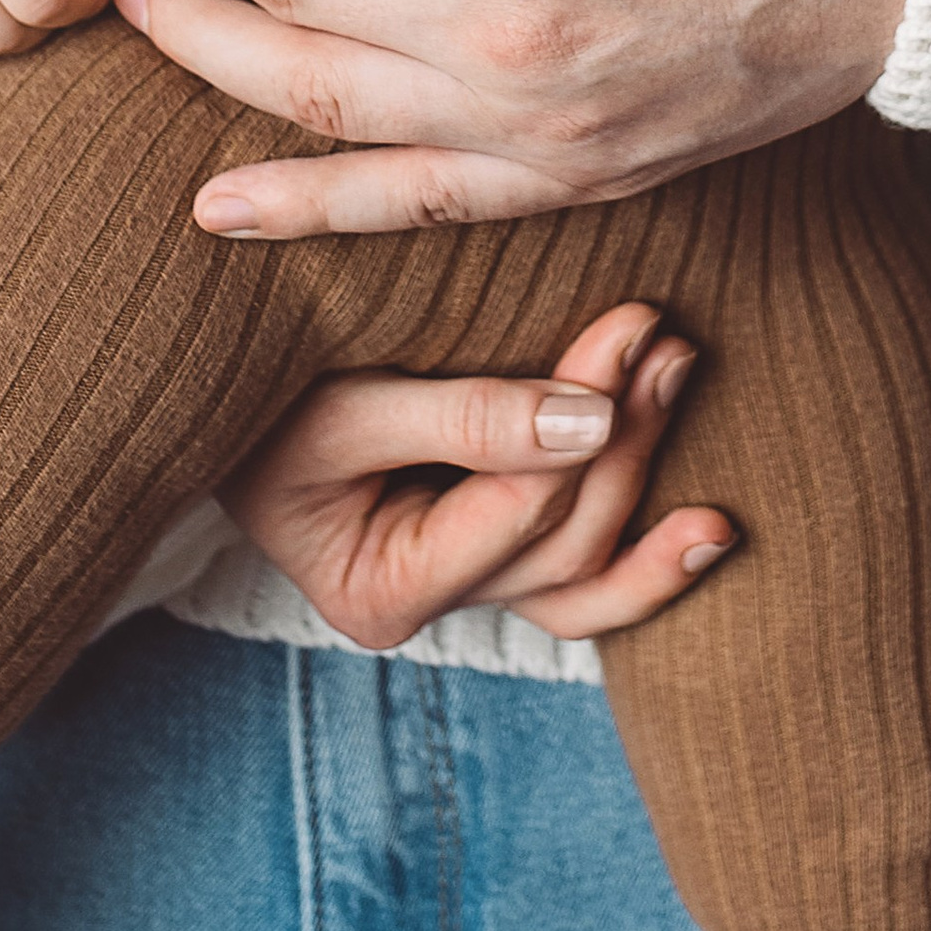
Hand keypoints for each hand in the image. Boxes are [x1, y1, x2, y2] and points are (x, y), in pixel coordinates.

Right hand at [226, 300, 730, 648]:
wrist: (217, 382)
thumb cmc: (258, 389)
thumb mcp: (340, 403)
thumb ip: (463, 416)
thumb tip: (590, 420)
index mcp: (380, 591)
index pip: (515, 513)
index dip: (582, 424)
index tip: (631, 324)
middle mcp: (433, 606)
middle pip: (562, 540)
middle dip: (624, 435)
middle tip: (662, 328)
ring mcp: (470, 587)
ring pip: (585, 565)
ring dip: (646, 468)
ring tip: (682, 369)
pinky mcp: (496, 555)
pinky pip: (582, 578)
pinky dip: (648, 561)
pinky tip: (713, 529)